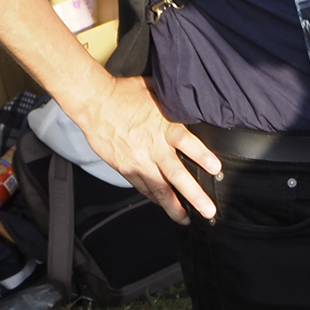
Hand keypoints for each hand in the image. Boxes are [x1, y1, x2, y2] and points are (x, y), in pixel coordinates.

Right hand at [68, 76, 221, 223]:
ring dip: (174, 207)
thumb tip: (188, 102)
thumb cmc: (123, 94)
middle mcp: (153, 148)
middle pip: (177, 176)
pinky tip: (163, 205)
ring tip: (185, 219)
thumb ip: (172, 103)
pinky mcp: (126, 168)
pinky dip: (154, 198)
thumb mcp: (154, 91)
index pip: (188, 144)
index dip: (202, 156)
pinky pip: (143, 187)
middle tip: (208, 211)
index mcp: (164, 127)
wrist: (94, 103)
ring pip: (159, 189)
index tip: (215, 169)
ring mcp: (139, 162)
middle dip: (195, 196)